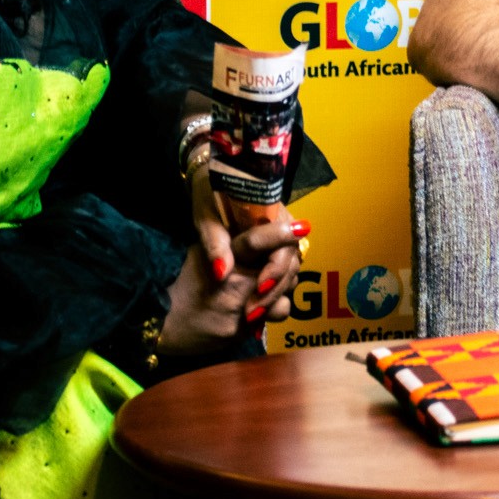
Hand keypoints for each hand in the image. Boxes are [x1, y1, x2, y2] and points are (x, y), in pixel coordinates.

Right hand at [162, 217, 311, 354]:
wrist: (159, 322)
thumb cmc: (179, 284)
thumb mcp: (202, 254)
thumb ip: (231, 247)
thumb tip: (262, 238)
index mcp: (223, 255)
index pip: (257, 240)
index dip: (281, 233)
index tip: (303, 226)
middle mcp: (235, 280)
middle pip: (282, 269)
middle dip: (288, 268)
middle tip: (286, 263)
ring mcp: (240, 307)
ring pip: (284, 297)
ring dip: (282, 292)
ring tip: (267, 288)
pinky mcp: (242, 329)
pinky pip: (272, 317)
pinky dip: (271, 311)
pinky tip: (257, 308)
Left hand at [191, 164, 303, 317]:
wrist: (211, 179)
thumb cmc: (210, 192)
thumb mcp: (207, 215)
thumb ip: (215, 243)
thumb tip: (221, 273)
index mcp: (272, 211)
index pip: (287, 244)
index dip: (276, 269)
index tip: (260, 287)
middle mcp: (282, 226)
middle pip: (291, 264)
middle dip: (273, 291)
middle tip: (250, 314)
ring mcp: (277, 241)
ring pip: (289, 274)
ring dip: (273, 297)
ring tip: (250, 318)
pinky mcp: (269, 253)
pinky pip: (279, 276)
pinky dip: (269, 295)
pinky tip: (252, 312)